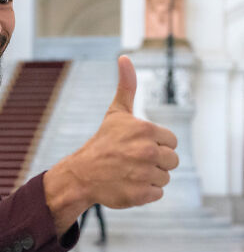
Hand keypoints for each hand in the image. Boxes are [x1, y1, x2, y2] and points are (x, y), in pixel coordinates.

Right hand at [45, 56, 178, 230]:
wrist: (81, 174)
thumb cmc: (102, 142)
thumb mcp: (116, 113)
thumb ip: (126, 86)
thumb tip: (124, 57)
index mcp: (145, 130)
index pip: (171, 142)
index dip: (155, 144)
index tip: (136, 146)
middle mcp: (146, 151)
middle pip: (172, 161)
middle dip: (155, 162)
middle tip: (132, 161)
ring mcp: (143, 174)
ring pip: (165, 178)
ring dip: (149, 177)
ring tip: (129, 173)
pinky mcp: (140, 194)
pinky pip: (157, 194)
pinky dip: (144, 192)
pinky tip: (128, 185)